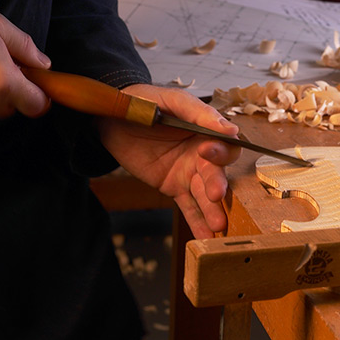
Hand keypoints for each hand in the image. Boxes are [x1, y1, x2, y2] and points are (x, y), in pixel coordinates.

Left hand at [98, 85, 240, 237]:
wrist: (111, 116)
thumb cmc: (145, 101)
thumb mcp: (172, 101)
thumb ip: (198, 114)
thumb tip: (229, 128)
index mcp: (207, 131)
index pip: (225, 145)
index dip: (220, 150)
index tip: (207, 151)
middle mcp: (203, 155)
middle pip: (217, 173)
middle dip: (218, 185)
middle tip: (216, 195)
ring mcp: (189, 173)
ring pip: (205, 195)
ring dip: (213, 210)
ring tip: (218, 226)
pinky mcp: (173, 187)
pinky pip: (188, 207)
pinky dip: (197, 223)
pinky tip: (205, 238)